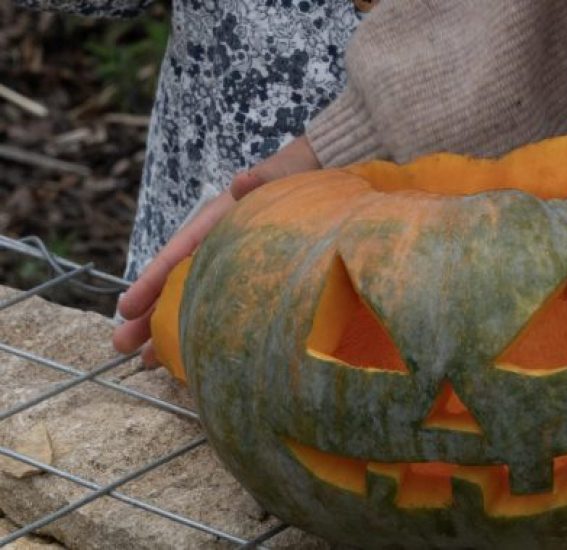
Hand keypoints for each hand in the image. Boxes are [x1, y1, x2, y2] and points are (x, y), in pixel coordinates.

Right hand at [112, 136, 319, 362]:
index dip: (151, 281)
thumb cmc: (292, 175)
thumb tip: (243, 182)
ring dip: (170, 329)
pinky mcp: (250, 281)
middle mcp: (216, 247)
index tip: (127, 308)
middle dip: (148, 316)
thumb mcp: (277, 175)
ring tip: (146, 360)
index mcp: (215, 222)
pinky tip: (192, 355)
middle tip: (121, 345)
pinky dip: (204, 329)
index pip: (177, 253)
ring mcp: (231, 266)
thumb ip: (261, 179)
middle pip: (176, 284)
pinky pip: (221, 308)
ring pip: (193, 301)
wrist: (318, 176)